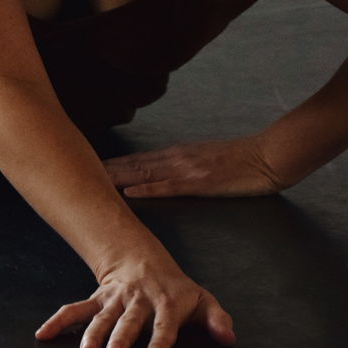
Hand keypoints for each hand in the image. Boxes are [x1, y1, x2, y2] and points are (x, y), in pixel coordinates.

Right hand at [35, 252, 235, 347]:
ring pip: (102, 315)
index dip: (160, 338)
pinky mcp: (98, 299)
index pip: (164, 323)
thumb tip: (229, 338)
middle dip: (120, 337)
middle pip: (129, 320)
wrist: (144, 260)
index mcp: (166, 303)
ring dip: (93, 332)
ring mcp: (115, 299)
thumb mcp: (201, 300)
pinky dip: (59, 321)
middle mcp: (138, 301)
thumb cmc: (177, 289)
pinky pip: (76, 309)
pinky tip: (44, 334)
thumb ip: (217, 320)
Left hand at [102, 135, 282, 197]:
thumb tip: (168, 173)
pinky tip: (129, 193)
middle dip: (106, 169)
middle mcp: (178, 158)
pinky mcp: (201, 182)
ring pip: (144, 174)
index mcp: (179, 154)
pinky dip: (146, 190)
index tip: (90, 166)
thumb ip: (188, 165)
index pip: (139, 160)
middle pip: (134, 164)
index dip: (113, 163)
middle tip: (77, 173)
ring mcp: (188, 169)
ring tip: (92, 181)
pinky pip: (168, 187)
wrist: (269, 155)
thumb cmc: (244, 160)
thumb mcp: (209, 159)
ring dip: (117, 178)